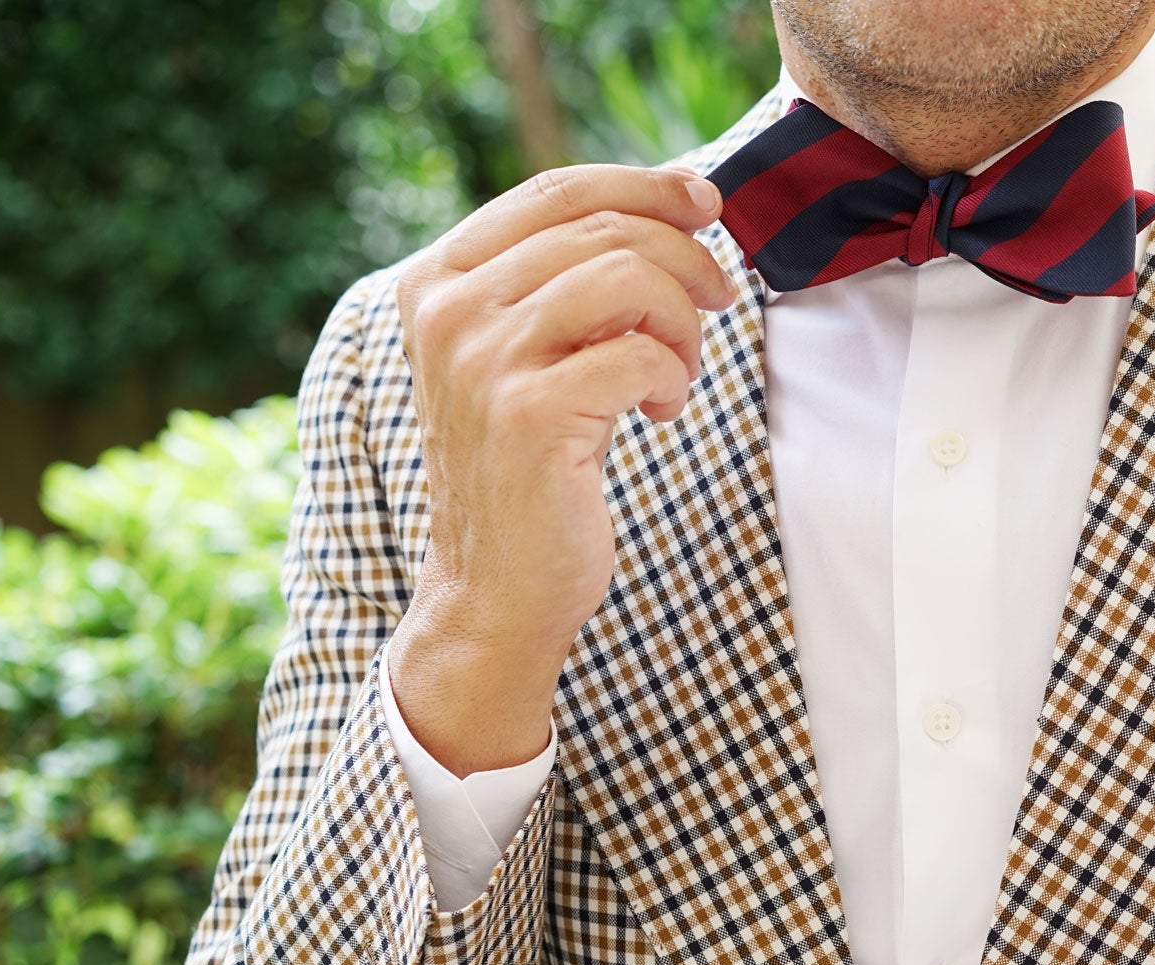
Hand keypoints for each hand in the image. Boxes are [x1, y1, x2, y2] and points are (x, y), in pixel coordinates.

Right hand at [385, 163, 737, 773]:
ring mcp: (482, 360)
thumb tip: (677, 201)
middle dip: (686, 262)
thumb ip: (570, 281)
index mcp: (439, 281)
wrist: (495, 589)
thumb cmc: (532, 469)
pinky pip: (642, 355)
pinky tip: (659, 413)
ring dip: (682, 323)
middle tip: (715, 306)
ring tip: (677, 373)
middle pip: (605, 229)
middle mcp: (448, 309)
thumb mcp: (532, 356)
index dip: (645, 185)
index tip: (708, 204)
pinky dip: (673, 379)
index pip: (555, 189)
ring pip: (629, 278)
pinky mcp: (529, 414)